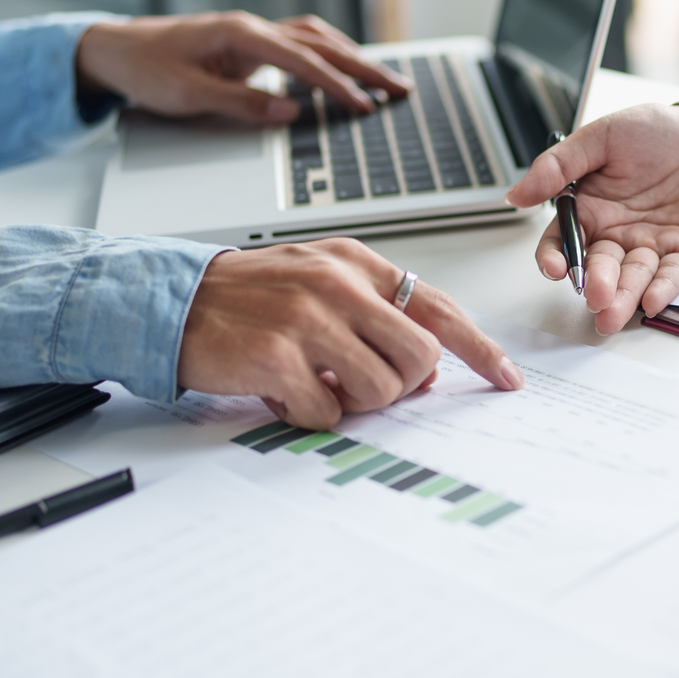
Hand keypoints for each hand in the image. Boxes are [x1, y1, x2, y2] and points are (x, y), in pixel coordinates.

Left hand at [76, 12, 408, 124]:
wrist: (114, 49)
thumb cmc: (145, 69)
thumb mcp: (186, 95)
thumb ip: (240, 103)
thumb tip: (290, 112)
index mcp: (239, 34)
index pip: (302, 61)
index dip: (337, 85)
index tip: (365, 105)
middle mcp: (252, 28)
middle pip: (321, 44)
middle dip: (364, 67)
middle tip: (400, 89)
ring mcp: (252, 33)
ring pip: (316, 39)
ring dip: (353, 57)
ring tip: (384, 80)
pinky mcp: (250, 43)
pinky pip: (301, 44)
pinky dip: (330, 55)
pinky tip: (345, 68)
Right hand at [177, 239, 522, 428]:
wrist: (172, 300)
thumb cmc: (249, 298)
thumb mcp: (320, 282)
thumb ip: (375, 312)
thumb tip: (428, 367)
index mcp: (356, 263)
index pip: (439, 308)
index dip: (480, 349)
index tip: (506, 378)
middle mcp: (337, 284)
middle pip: (420, 357)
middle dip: (401, 386)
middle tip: (361, 384)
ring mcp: (307, 319)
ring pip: (381, 389)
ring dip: (353, 402)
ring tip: (316, 383)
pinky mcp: (277, 356)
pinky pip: (327, 412)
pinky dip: (309, 414)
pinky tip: (281, 392)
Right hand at [505, 104, 678, 333]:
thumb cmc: (655, 131)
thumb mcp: (600, 137)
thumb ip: (557, 166)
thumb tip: (516, 194)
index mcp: (591, 209)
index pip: (563, 243)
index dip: (556, 258)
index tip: (555, 268)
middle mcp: (618, 233)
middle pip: (600, 267)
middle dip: (597, 284)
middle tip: (595, 296)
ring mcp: (652, 245)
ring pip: (633, 277)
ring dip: (624, 297)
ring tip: (613, 314)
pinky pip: (673, 275)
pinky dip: (663, 289)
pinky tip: (652, 301)